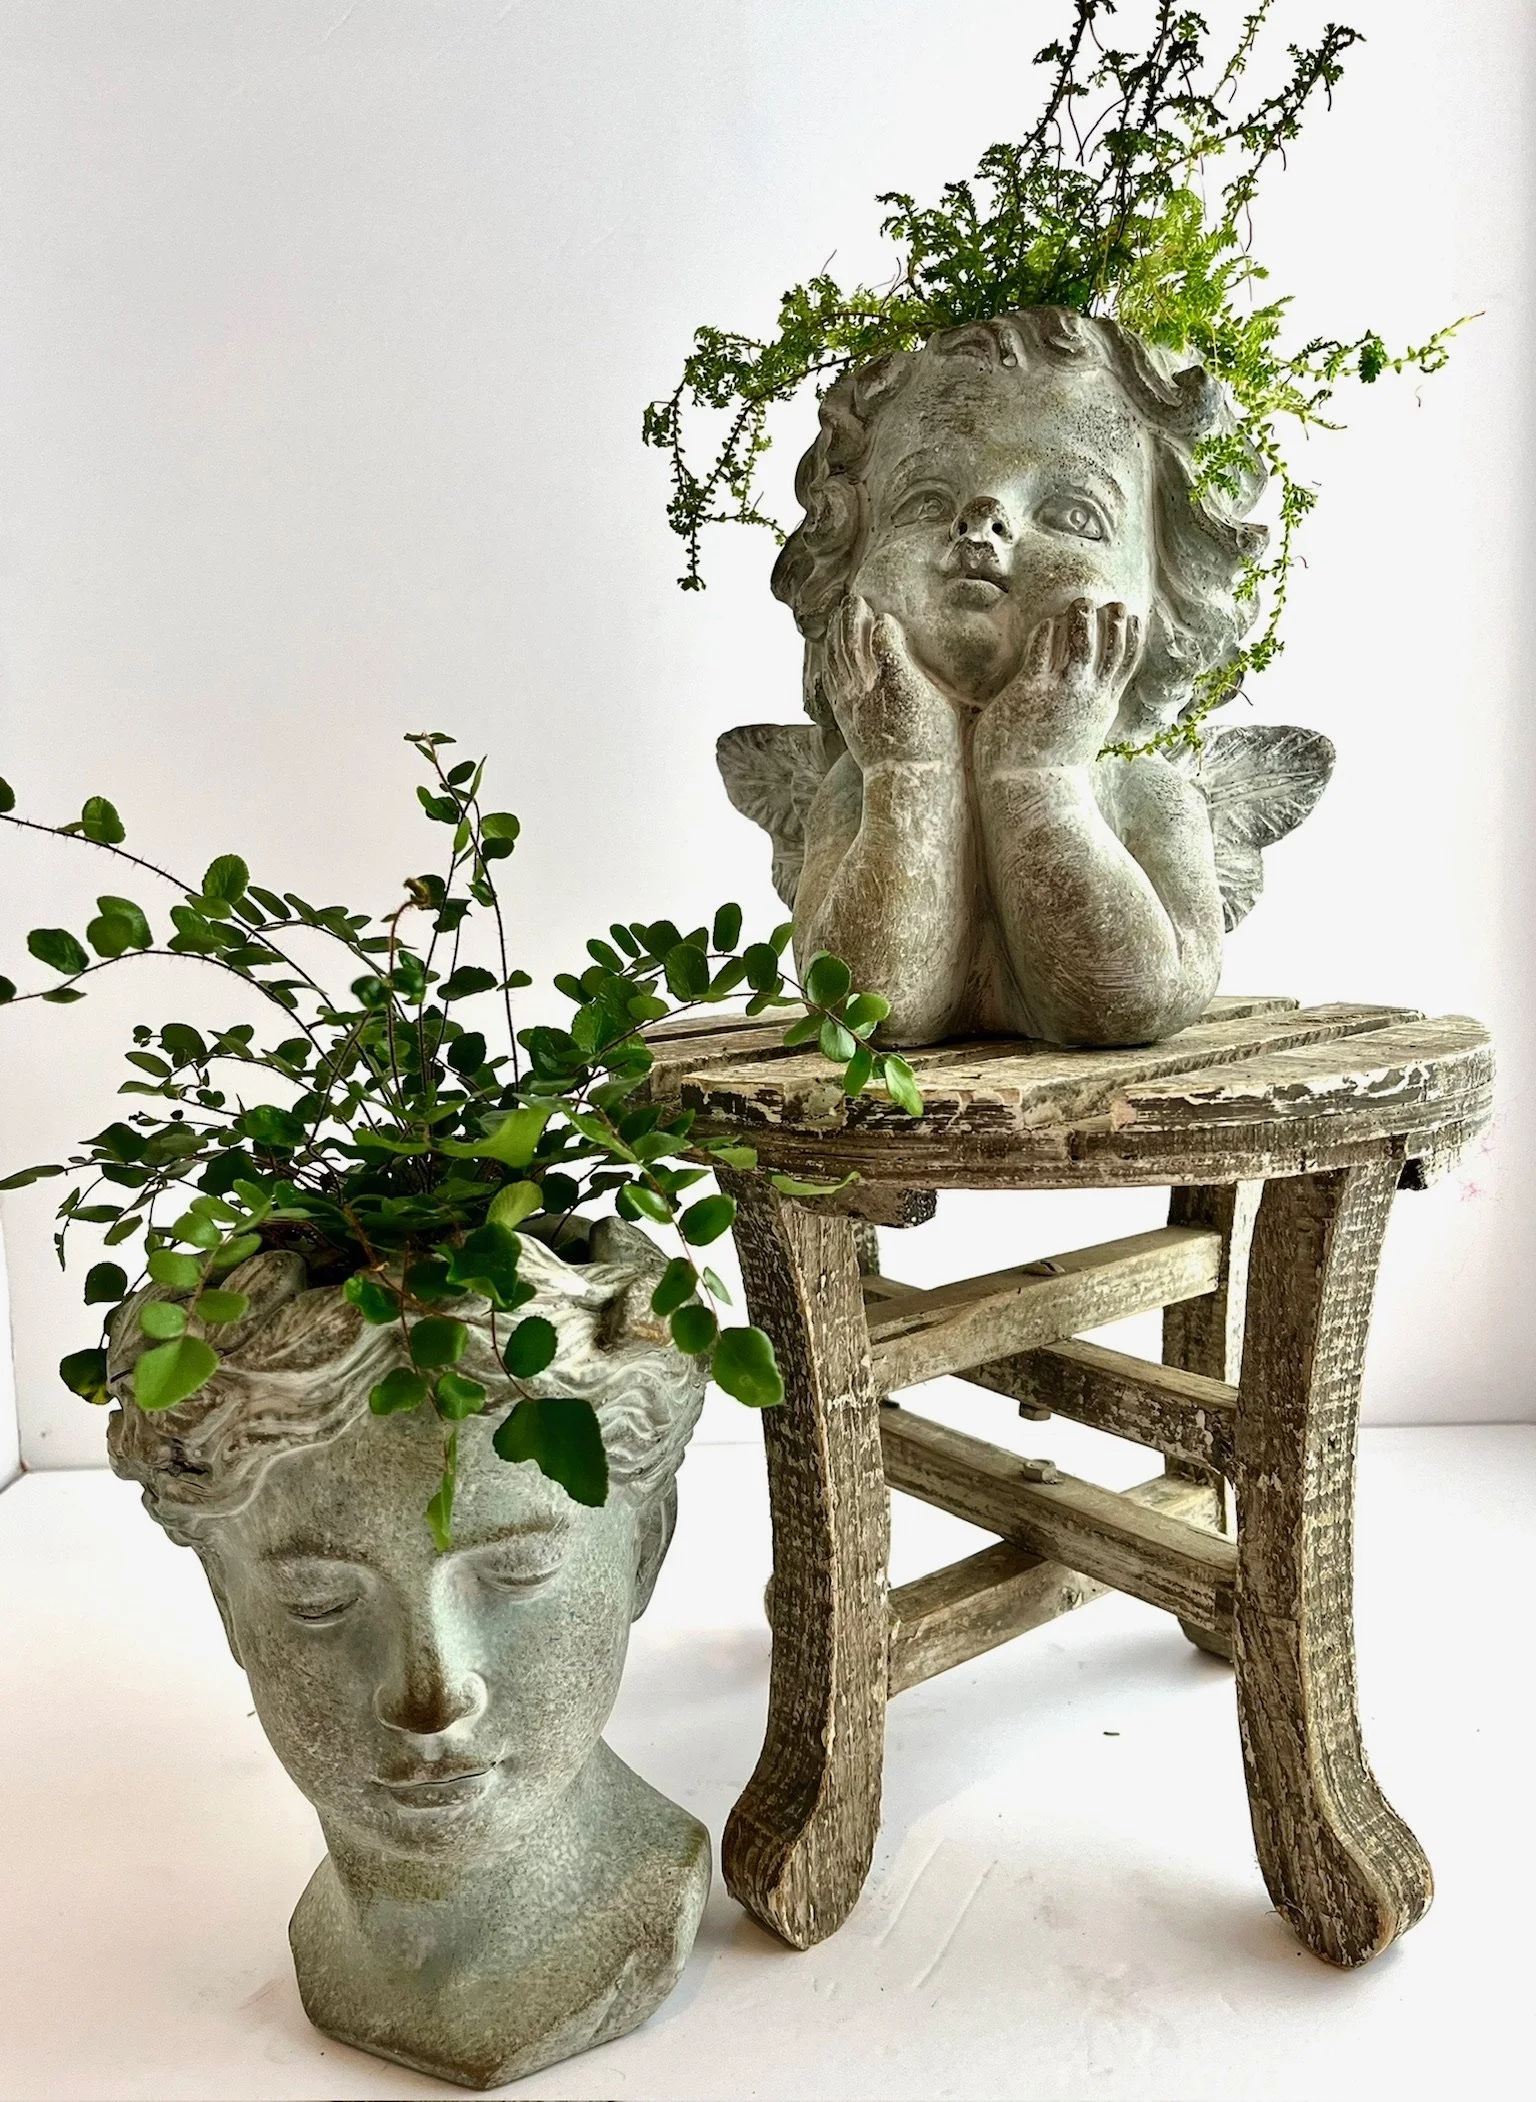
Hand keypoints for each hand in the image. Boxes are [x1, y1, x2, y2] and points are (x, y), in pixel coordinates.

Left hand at [824, 594, 961, 768]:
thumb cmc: (935, 740)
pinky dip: (830, 658)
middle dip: (851, 618)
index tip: (880, 609)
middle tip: (854, 598)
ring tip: (840, 614)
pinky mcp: (844, 713)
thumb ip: (917, 665)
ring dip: (837, 633)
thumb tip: (897, 628)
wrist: (909, 778)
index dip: (879, 623)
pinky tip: (831, 649)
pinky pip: (831, 678)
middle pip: (853, 644)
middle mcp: (870, 690)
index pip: (882, 640)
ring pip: (838, 658)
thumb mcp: (939, 699)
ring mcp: (853, 702)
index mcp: (898, 681)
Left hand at [975, 597, 1142, 772]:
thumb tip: (1094, 707)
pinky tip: (1046, 624)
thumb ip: (1089, 715)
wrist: (1031, 791)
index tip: (1134, 615)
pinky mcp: (1032, 690)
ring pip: (1082, 642)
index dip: (1133, 637)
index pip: (1126, 664)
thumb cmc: (1051, 770)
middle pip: (1111, 649)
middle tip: (1113, 602)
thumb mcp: (1083, 737)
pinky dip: (1047, 632)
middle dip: (1116, 622)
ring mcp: (1062, 692)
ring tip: (1082, 601)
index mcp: (1103, 706)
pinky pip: (1043, 649)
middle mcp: (1088, 696)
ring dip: (1083, 618)